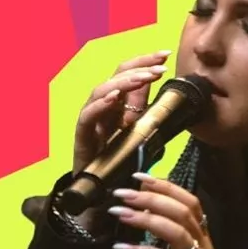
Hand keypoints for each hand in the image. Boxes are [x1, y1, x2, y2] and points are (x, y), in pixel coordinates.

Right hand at [73, 50, 172, 175]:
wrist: (101, 193)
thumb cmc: (119, 162)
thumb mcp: (139, 130)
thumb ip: (144, 107)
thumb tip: (160, 82)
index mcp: (116, 104)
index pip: (127, 73)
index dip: (145, 61)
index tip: (165, 55)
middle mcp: (102, 108)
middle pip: (115, 76)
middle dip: (139, 67)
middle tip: (160, 67)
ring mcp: (90, 121)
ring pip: (101, 91)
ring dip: (124, 81)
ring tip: (143, 77)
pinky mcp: (82, 138)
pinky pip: (87, 116)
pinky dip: (100, 104)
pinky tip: (115, 96)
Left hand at [108, 172, 232, 248]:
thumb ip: (175, 236)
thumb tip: (148, 213)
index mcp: (203, 236)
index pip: (189, 201)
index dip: (166, 186)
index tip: (140, 176)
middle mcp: (203, 246)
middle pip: (181, 212)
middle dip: (151, 198)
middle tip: (122, 193)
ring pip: (177, 233)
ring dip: (146, 219)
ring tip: (120, 214)